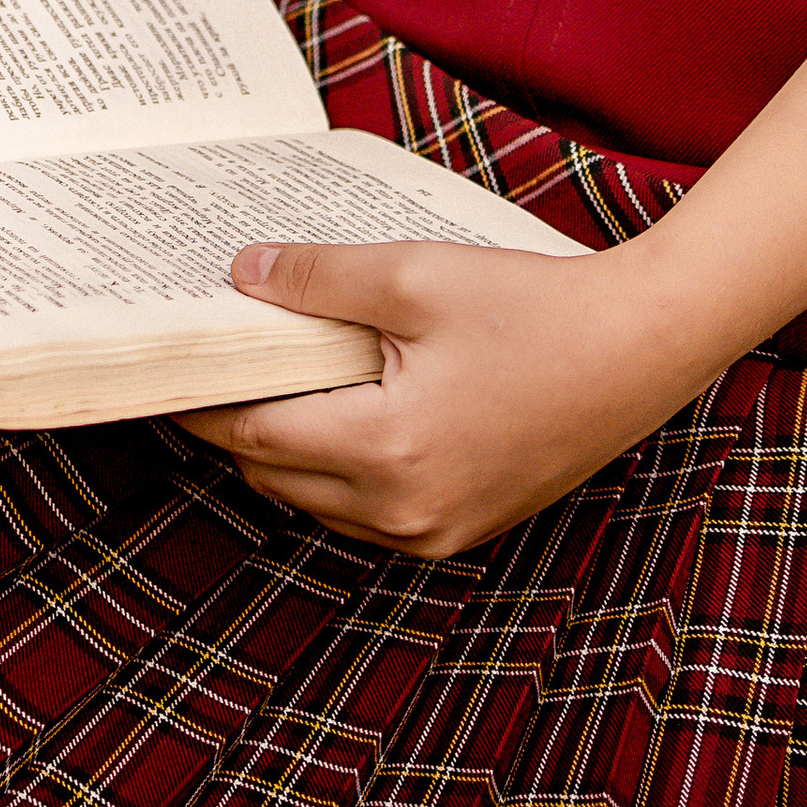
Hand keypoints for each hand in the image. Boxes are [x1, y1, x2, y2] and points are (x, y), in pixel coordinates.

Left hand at [175, 237, 709, 558]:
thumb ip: (319, 277)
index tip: (165, 366)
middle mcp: (403, 512)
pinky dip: (337, 470)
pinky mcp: (464, 527)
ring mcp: (436, 531)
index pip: (253, 433)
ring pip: (317, 501)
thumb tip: (243, 276)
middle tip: (211, 362)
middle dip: (237, 421)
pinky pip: (368, 513)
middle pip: (276, 473)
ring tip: (271, 378)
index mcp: (384, 451)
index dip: (202, 399)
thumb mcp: (416, 275)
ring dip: (285, 448)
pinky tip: (341, 410)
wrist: (642, 348)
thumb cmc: (536, 308)